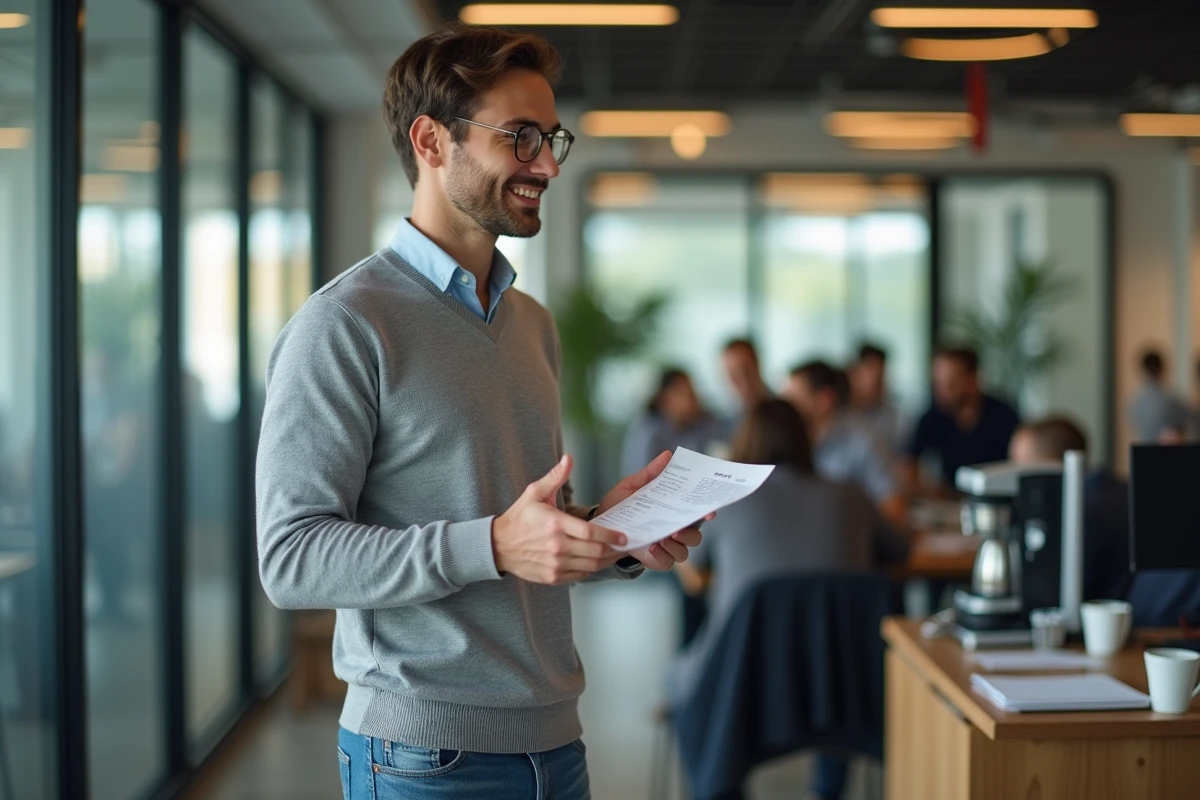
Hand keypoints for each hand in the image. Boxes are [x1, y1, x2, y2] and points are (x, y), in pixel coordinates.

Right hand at [493, 455, 627, 584]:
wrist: (499, 546)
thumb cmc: (519, 518)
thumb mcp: (535, 493)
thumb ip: (555, 477)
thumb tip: (568, 459)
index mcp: (556, 524)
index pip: (591, 533)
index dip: (611, 536)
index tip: (623, 536)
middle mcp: (557, 546)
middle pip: (595, 552)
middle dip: (614, 550)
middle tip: (624, 546)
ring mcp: (555, 564)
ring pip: (590, 566)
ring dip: (606, 561)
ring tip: (615, 554)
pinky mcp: (553, 576)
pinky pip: (580, 575)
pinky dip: (591, 569)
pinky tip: (596, 561)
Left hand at [597, 451, 710, 571]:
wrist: (600, 529)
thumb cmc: (620, 506)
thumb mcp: (632, 487)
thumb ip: (650, 473)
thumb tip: (667, 455)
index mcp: (673, 511)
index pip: (697, 513)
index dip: (707, 511)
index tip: (710, 510)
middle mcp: (675, 531)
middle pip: (695, 536)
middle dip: (690, 533)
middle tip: (677, 528)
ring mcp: (666, 547)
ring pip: (683, 552)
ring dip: (676, 546)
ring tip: (662, 538)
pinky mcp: (655, 560)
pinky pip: (666, 563)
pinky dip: (661, 556)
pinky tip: (651, 548)